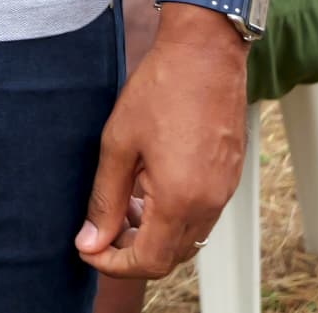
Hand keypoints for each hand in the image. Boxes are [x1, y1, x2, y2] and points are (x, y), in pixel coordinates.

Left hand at [76, 12, 248, 280]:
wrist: (205, 52)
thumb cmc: (160, 89)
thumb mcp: (118, 143)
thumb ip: (105, 199)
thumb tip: (90, 241)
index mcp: (179, 199)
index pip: (149, 261)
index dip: (114, 264)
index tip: (88, 249)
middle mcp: (208, 203)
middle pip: (170, 256)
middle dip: (132, 251)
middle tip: (102, 228)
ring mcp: (223, 191)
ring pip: (187, 237)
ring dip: (154, 233)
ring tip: (123, 202)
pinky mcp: (229, 177)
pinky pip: (201, 214)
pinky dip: (173, 214)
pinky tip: (148, 186)